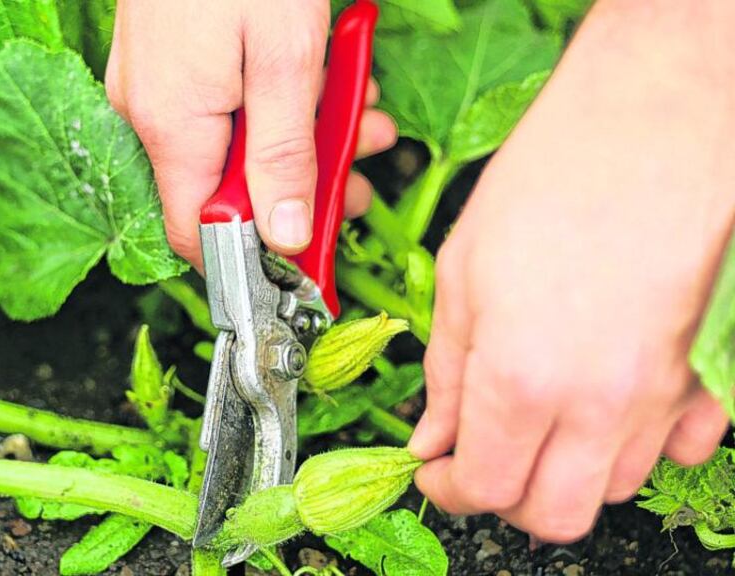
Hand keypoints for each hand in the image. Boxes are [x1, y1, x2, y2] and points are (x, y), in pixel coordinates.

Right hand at [106, 0, 396, 267]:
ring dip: (300, 142)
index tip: (313, 260)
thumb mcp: (285, 58)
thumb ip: (284, 154)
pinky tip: (320, 83)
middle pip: (225, 191)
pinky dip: (274, 106)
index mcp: (173, 125)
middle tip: (359, 171)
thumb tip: (285, 239)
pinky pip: (222, 110)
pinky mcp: (169, 65)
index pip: (199, 234)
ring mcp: (155, 87)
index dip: (255, 259)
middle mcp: (149, 115)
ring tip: (359, 115)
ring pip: (231, 148)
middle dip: (300, 188)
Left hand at [410, 0, 734, 542]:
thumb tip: (433, 436)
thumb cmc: (550, 181)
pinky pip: (678, 449)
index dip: (449, 489)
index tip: (434, 469)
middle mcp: (597, 405)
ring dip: (566, 473)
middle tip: (481, 459)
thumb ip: (447, 372)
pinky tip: (607, 405)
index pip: (483, 488)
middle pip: (554, 516)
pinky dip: (638, 446)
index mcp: (521, 380)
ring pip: (612, 489)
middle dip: (506, 500)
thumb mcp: (461, 275)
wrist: (647, 126)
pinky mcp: (705, 375)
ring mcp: (661, 395)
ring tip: (537, 420)